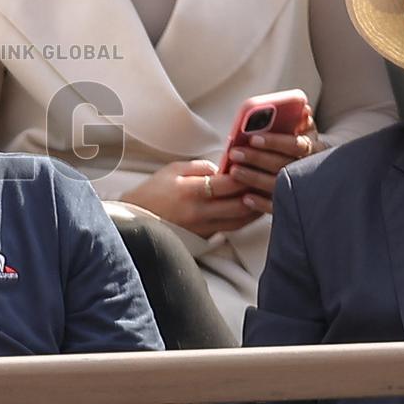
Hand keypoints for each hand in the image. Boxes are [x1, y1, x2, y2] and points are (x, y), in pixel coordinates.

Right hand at [121, 160, 259, 238]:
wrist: (136, 221)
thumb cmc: (152, 193)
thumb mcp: (172, 170)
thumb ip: (200, 167)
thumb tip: (223, 167)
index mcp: (190, 191)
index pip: (228, 184)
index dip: (245, 174)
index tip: (254, 166)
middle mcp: (199, 212)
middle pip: (240, 205)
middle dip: (257, 193)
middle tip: (267, 182)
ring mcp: (203, 227)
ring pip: (240, 221)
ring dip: (255, 209)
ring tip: (265, 196)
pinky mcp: (205, 237)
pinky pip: (232, 229)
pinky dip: (244, 219)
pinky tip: (251, 210)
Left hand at [227, 105, 326, 213]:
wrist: (322, 177)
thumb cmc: (303, 149)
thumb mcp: (306, 133)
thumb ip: (300, 122)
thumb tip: (303, 108)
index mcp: (315, 149)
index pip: (296, 145)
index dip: (275, 142)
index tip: (253, 138)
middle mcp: (311, 170)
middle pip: (283, 165)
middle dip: (257, 158)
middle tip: (234, 153)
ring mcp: (304, 191)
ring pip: (278, 185)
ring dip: (254, 178)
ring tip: (234, 172)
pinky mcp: (295, 207)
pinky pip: (278, 207)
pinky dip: (261, 204)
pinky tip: (245, 198)